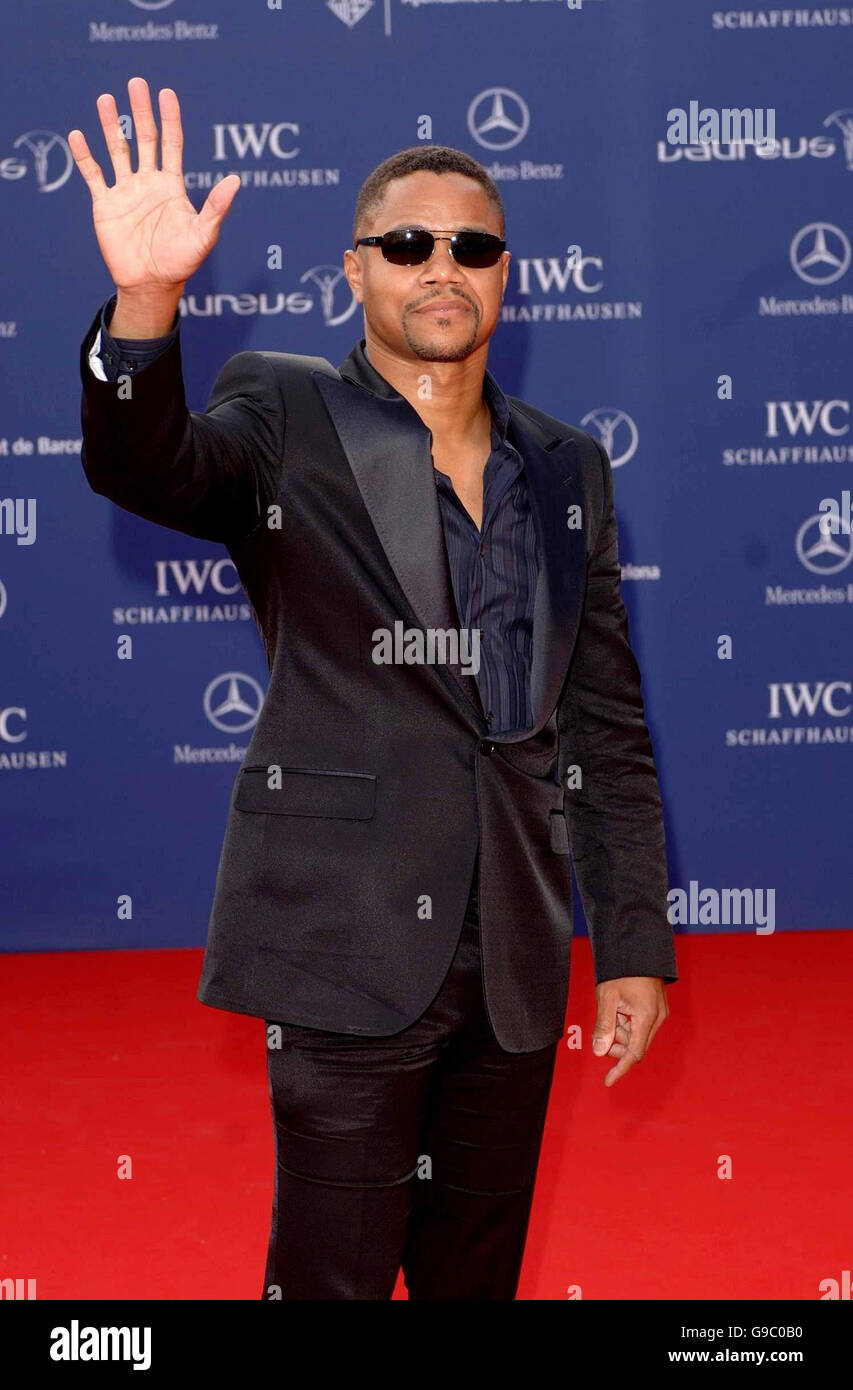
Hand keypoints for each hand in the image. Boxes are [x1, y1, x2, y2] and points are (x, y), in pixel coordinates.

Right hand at [68, 76, 239, 296]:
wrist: (151, 284)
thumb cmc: (181, 262)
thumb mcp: (204, 235)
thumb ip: (217, 207)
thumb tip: (236, 180)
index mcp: (172, 186)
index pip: (171, 144)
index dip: (169, 118)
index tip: (166, 93)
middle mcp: (148, 183)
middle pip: (144, 138)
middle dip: (141, 111)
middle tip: (136, 83)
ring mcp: (126, 192)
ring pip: (118, 150)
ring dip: (112, 126)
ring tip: (106, 99)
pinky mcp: (106, 205)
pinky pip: (94, 176)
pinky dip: (86, 156)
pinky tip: (78, 135)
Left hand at [591, 976, 668, 1086]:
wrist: (637, 949)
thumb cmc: (621, 971)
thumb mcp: (607, 997)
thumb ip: (604, 1026)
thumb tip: (599, 1052)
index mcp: (647, 1017)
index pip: (634, 1053)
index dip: (620, 1068)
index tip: (607, 1081)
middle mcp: (658, 1018)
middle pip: (634, 1046)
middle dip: (616, 1042)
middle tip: (604, 1025)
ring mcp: (659, 1013)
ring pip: (636, 1036)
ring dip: (620, 1030)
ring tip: (613, 1007)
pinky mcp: (657, 1009)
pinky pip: (640, 1026)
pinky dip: (626, 1023)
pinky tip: (619, 1008)